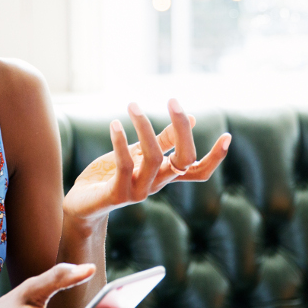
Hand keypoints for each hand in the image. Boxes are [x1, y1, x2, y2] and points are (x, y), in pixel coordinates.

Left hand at [64, 99, 230, 222]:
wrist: (80, 206)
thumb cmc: (109, 177)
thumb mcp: (137, 154)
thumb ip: (162, 140)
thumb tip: (193, 119)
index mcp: (163, 175)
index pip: (197, 170)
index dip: (214, 158)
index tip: (227, 136)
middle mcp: (156, 184)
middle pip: (182, 159)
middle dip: (181, 129)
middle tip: (173, 101)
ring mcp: (138, 191)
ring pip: (154, 158)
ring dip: (144, 128)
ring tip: (133, 105)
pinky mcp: (117, 194)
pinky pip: (125, 166)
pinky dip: (120, 142)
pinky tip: (115, 125)